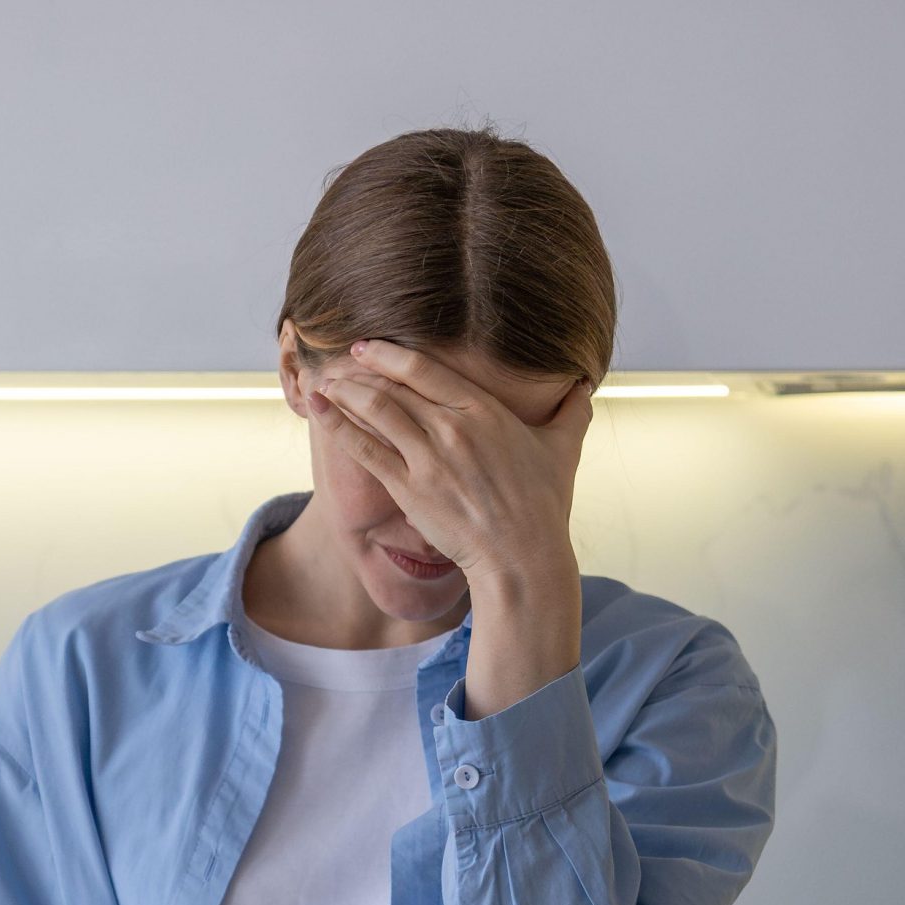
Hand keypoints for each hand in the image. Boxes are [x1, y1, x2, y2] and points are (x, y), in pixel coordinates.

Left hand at [310, 338, 592, 587]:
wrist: (522, 558)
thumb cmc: (543, 507)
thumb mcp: (563, 451)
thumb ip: (571, 413)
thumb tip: (584, 387)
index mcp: (485, 411)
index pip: (425, 369)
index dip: (390, 354)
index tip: (370, 346)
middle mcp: (453, 428)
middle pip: (394, 386)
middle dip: (362, 370)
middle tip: (342, 360)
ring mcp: (429, 458)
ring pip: (375, 410)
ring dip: (345, 392)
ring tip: (327, 381)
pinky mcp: (410, 489)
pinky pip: (365, 449)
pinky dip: (338, 425)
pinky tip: (320, 410)